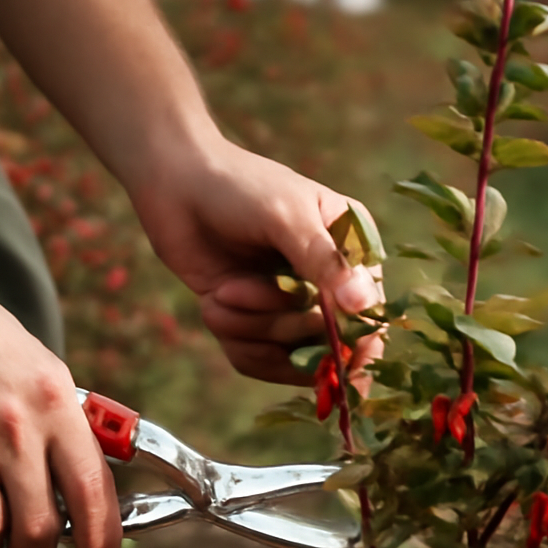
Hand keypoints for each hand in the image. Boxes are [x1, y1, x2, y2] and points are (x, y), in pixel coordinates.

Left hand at [131, 138, 383, 384]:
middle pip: (329, 343)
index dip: (353, 339)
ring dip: (249, 329)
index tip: (325, 344)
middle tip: (235, 291)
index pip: (371, 313)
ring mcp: (294, 307)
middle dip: (280, 324)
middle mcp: (330, 284)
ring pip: (290, 357)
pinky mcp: (259, 323)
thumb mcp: (286, 216)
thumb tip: (362, 304)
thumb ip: (324, 261)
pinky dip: (234, 340)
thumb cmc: (238, 188)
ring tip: (220, 293)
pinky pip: (260, 361)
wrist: (175, 186)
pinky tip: (212, 306)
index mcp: (353, 251)